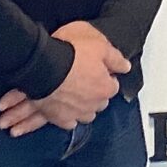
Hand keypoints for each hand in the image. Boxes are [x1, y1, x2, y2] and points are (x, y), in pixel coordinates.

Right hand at [0, 21, 129, 134]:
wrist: (41, 66)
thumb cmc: (69, 53)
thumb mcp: (99, 45)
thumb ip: (115, 58)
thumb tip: (125, 66)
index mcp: (105, 87)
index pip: (112, 85)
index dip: (104, 76)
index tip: (97, 70)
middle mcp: (93, 104)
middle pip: (99, 102)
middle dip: (94, 93)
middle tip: (84, 81)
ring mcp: (75, 113)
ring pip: (84, 114)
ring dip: (82, 107)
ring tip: (74, 96)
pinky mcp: (57, 117)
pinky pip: (66, 121)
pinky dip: (65, 116)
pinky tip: (61, 109)